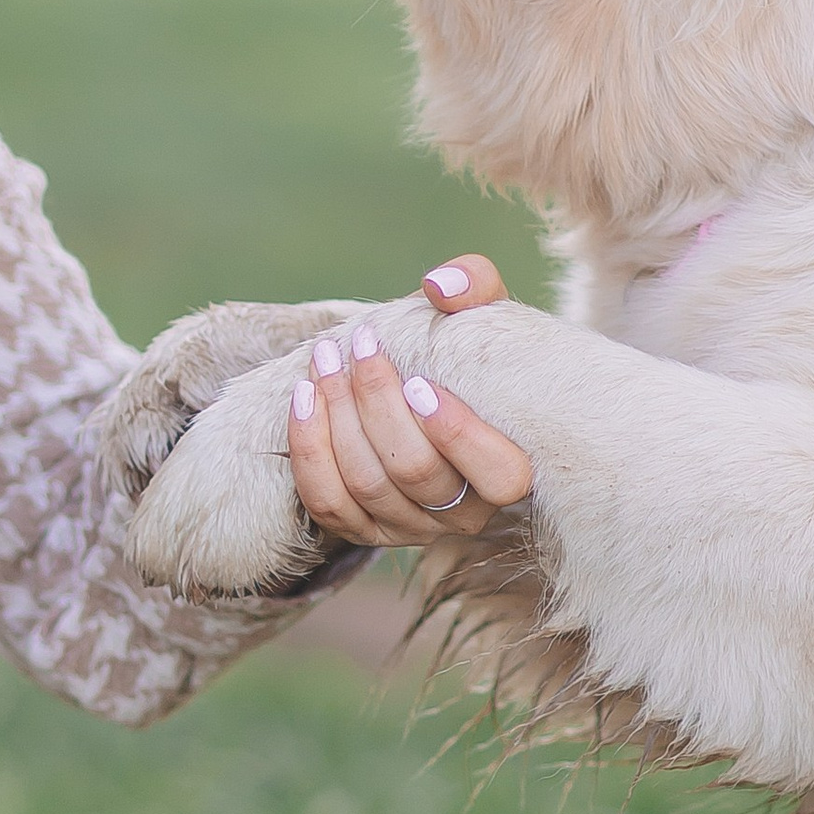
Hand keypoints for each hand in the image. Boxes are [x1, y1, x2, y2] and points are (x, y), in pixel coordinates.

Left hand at [286, 253, 533, 549]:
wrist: (425, 384)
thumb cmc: (463, 352)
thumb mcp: (482, 311)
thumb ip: (475, 284)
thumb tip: (440, 286)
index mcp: (509, 470)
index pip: (499, 476)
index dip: (457, 435)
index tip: (419, 382)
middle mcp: (464, 512)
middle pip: (415, 471)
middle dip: (377, 404)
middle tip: (359, 344)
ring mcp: (411, 526)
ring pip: (366, 484)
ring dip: (337, 416)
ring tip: (325, 358)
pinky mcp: (364, 529)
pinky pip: (327, 502)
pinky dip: (309, 448)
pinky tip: (304, 396)